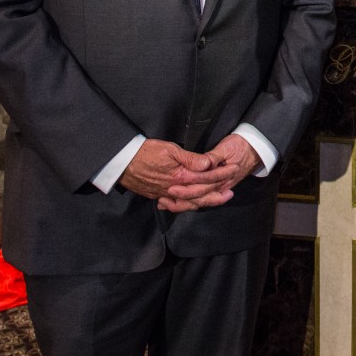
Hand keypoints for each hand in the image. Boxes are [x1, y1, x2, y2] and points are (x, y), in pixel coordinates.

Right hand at [118, 138, 237, 209]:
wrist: (122, 163)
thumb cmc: (145, 152)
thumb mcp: (170, 149)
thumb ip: (190, 158)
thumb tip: (209, 163)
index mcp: (181, 176)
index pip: (207, 177)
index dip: (221, 174)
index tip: (233, 169)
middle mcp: (176, 189)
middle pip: (202, 194)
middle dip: (218, 192)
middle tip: (231, 192)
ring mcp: (167, 195)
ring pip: (191, 203)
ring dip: (207, 202)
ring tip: (219, 200)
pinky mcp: (159, 196)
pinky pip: (177, 206)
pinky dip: (188, 206)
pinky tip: (194, 205)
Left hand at [156, 134, 262, 212]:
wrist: (255, 149)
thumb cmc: (240, 146)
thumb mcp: (227, 147)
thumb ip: (214, 157)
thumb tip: (204, 164)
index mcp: (222, 177)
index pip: (202, 185)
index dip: (186, 188)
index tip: (172, 187)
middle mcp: (220, 186)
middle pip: (198, 197)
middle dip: (180, 199)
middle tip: (163, 198)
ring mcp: (218, 188)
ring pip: (199, 201)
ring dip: (182, 204)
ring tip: (164, 203)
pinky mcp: (216, 188)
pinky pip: (201, 198)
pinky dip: (187, 202)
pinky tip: (175, 202)